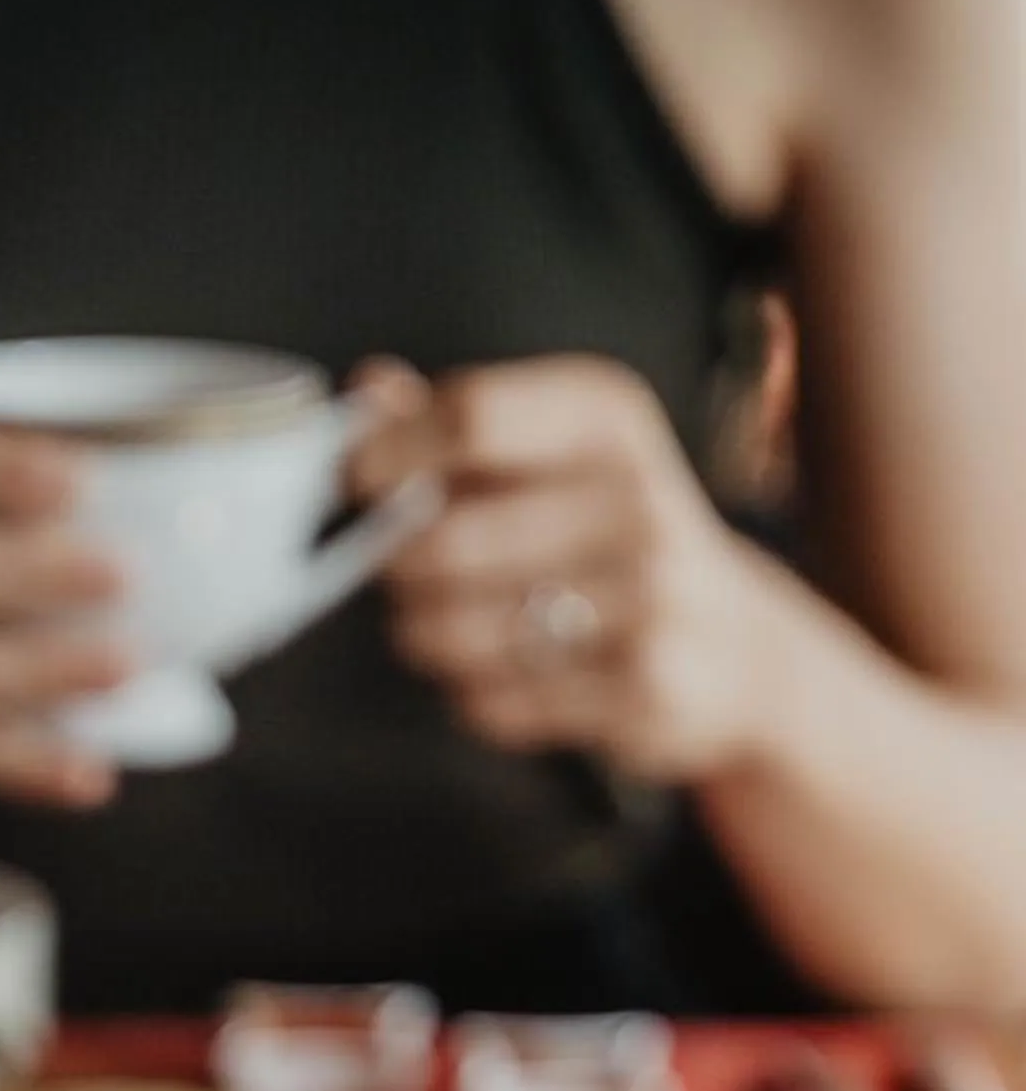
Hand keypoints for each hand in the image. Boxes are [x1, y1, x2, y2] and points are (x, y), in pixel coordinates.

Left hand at [351, 356, 779, 784]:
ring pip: (457, 631)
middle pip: (444, 538)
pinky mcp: (639, 689)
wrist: (739, 649)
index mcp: (608, 420)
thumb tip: (367, 387)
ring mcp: (646, 599)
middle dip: (396, 569)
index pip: (470, 418)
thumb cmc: (618, 542)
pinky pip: (494, 702)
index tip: (352, 482)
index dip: (388, 455)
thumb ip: (460, 425)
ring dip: (426, 638)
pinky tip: (507, 679)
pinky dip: (475, 698)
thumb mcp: (560, 457)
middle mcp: (637, 498)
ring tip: (447, 629)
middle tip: (399, 577)